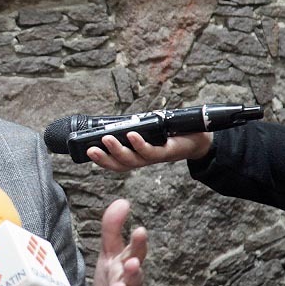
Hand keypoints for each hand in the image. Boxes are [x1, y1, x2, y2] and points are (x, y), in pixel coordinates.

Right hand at [86, 131, 212, 171]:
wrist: (197, 139)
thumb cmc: (170, 134)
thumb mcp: (147, 131)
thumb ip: (132, 129)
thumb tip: (114, 120)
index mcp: (135, 156)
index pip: (115, 162)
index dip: (101, 160)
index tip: (86, 152)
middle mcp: (142, 160)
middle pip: (119, 165)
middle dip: (103, 159)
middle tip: (90, 150)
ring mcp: (153, 157)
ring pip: (132, 159)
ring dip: (117, 150)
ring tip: (106, 139)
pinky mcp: (166, 152)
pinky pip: (150, 151)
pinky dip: (139, 144)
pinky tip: (132, 135)